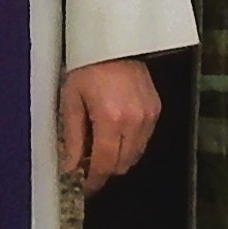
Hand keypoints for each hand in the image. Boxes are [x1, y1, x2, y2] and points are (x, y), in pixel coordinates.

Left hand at [58, 57, 159, 192]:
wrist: (113, 42)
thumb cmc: (88, 66)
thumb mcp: (71, 100)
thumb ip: (73, 137)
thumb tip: (71, 167)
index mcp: (110, 118)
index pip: (105, 164)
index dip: (94, 180)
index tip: (85, 187)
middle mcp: (134, 120)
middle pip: (122, 164)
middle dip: (105, 170)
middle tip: (88, 165)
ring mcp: (149, 116)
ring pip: (135, 155)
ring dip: (118, 158)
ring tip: (100, 148)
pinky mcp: (156, 109)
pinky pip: (144, 140)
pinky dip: (129, 144)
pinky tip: (114, 134)